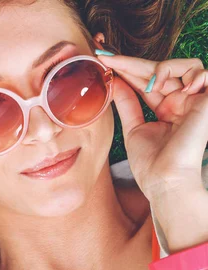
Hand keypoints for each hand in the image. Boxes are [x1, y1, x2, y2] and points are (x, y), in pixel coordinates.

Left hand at [97, 53, 207, 200]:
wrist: (164, 181)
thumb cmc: (150, 163)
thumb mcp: (133, 128)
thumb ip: (127, 103)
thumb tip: (114, 81)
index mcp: (166, 108)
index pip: (147, 81)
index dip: (128, 69)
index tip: (104, 60)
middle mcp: (182, 102)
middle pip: (160, 70)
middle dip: (132, 61)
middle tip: (107, 57)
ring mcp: (195, 101)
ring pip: (186, 65)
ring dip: (164, 67)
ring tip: (151, 84)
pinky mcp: (207, 103)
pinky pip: (206, 73)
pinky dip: (191, 74)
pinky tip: (173, 86)